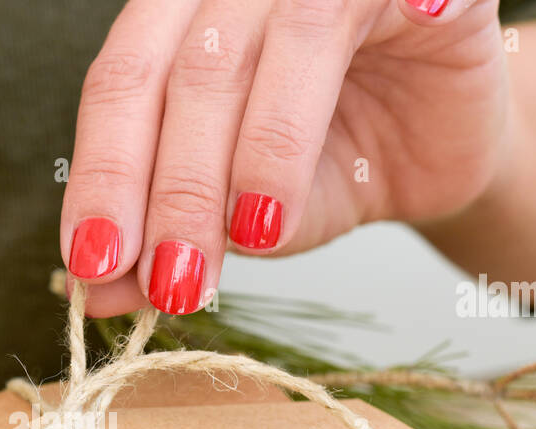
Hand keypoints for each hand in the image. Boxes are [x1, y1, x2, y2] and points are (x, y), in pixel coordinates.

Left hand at [61, 0, 505, 314]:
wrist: (440, 149)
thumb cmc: (332, 165)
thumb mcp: (239, 221)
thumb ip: (167, 242)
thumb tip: (97, 295)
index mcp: (180, 19)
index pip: (123, 84)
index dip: (105, 175)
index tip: (95, 265)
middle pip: (188, 71)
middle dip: (176, 188)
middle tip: (175, 279)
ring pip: (276, 43)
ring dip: (259, 153)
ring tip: (255, 238)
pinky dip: (358, 62)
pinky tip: (351, 113)